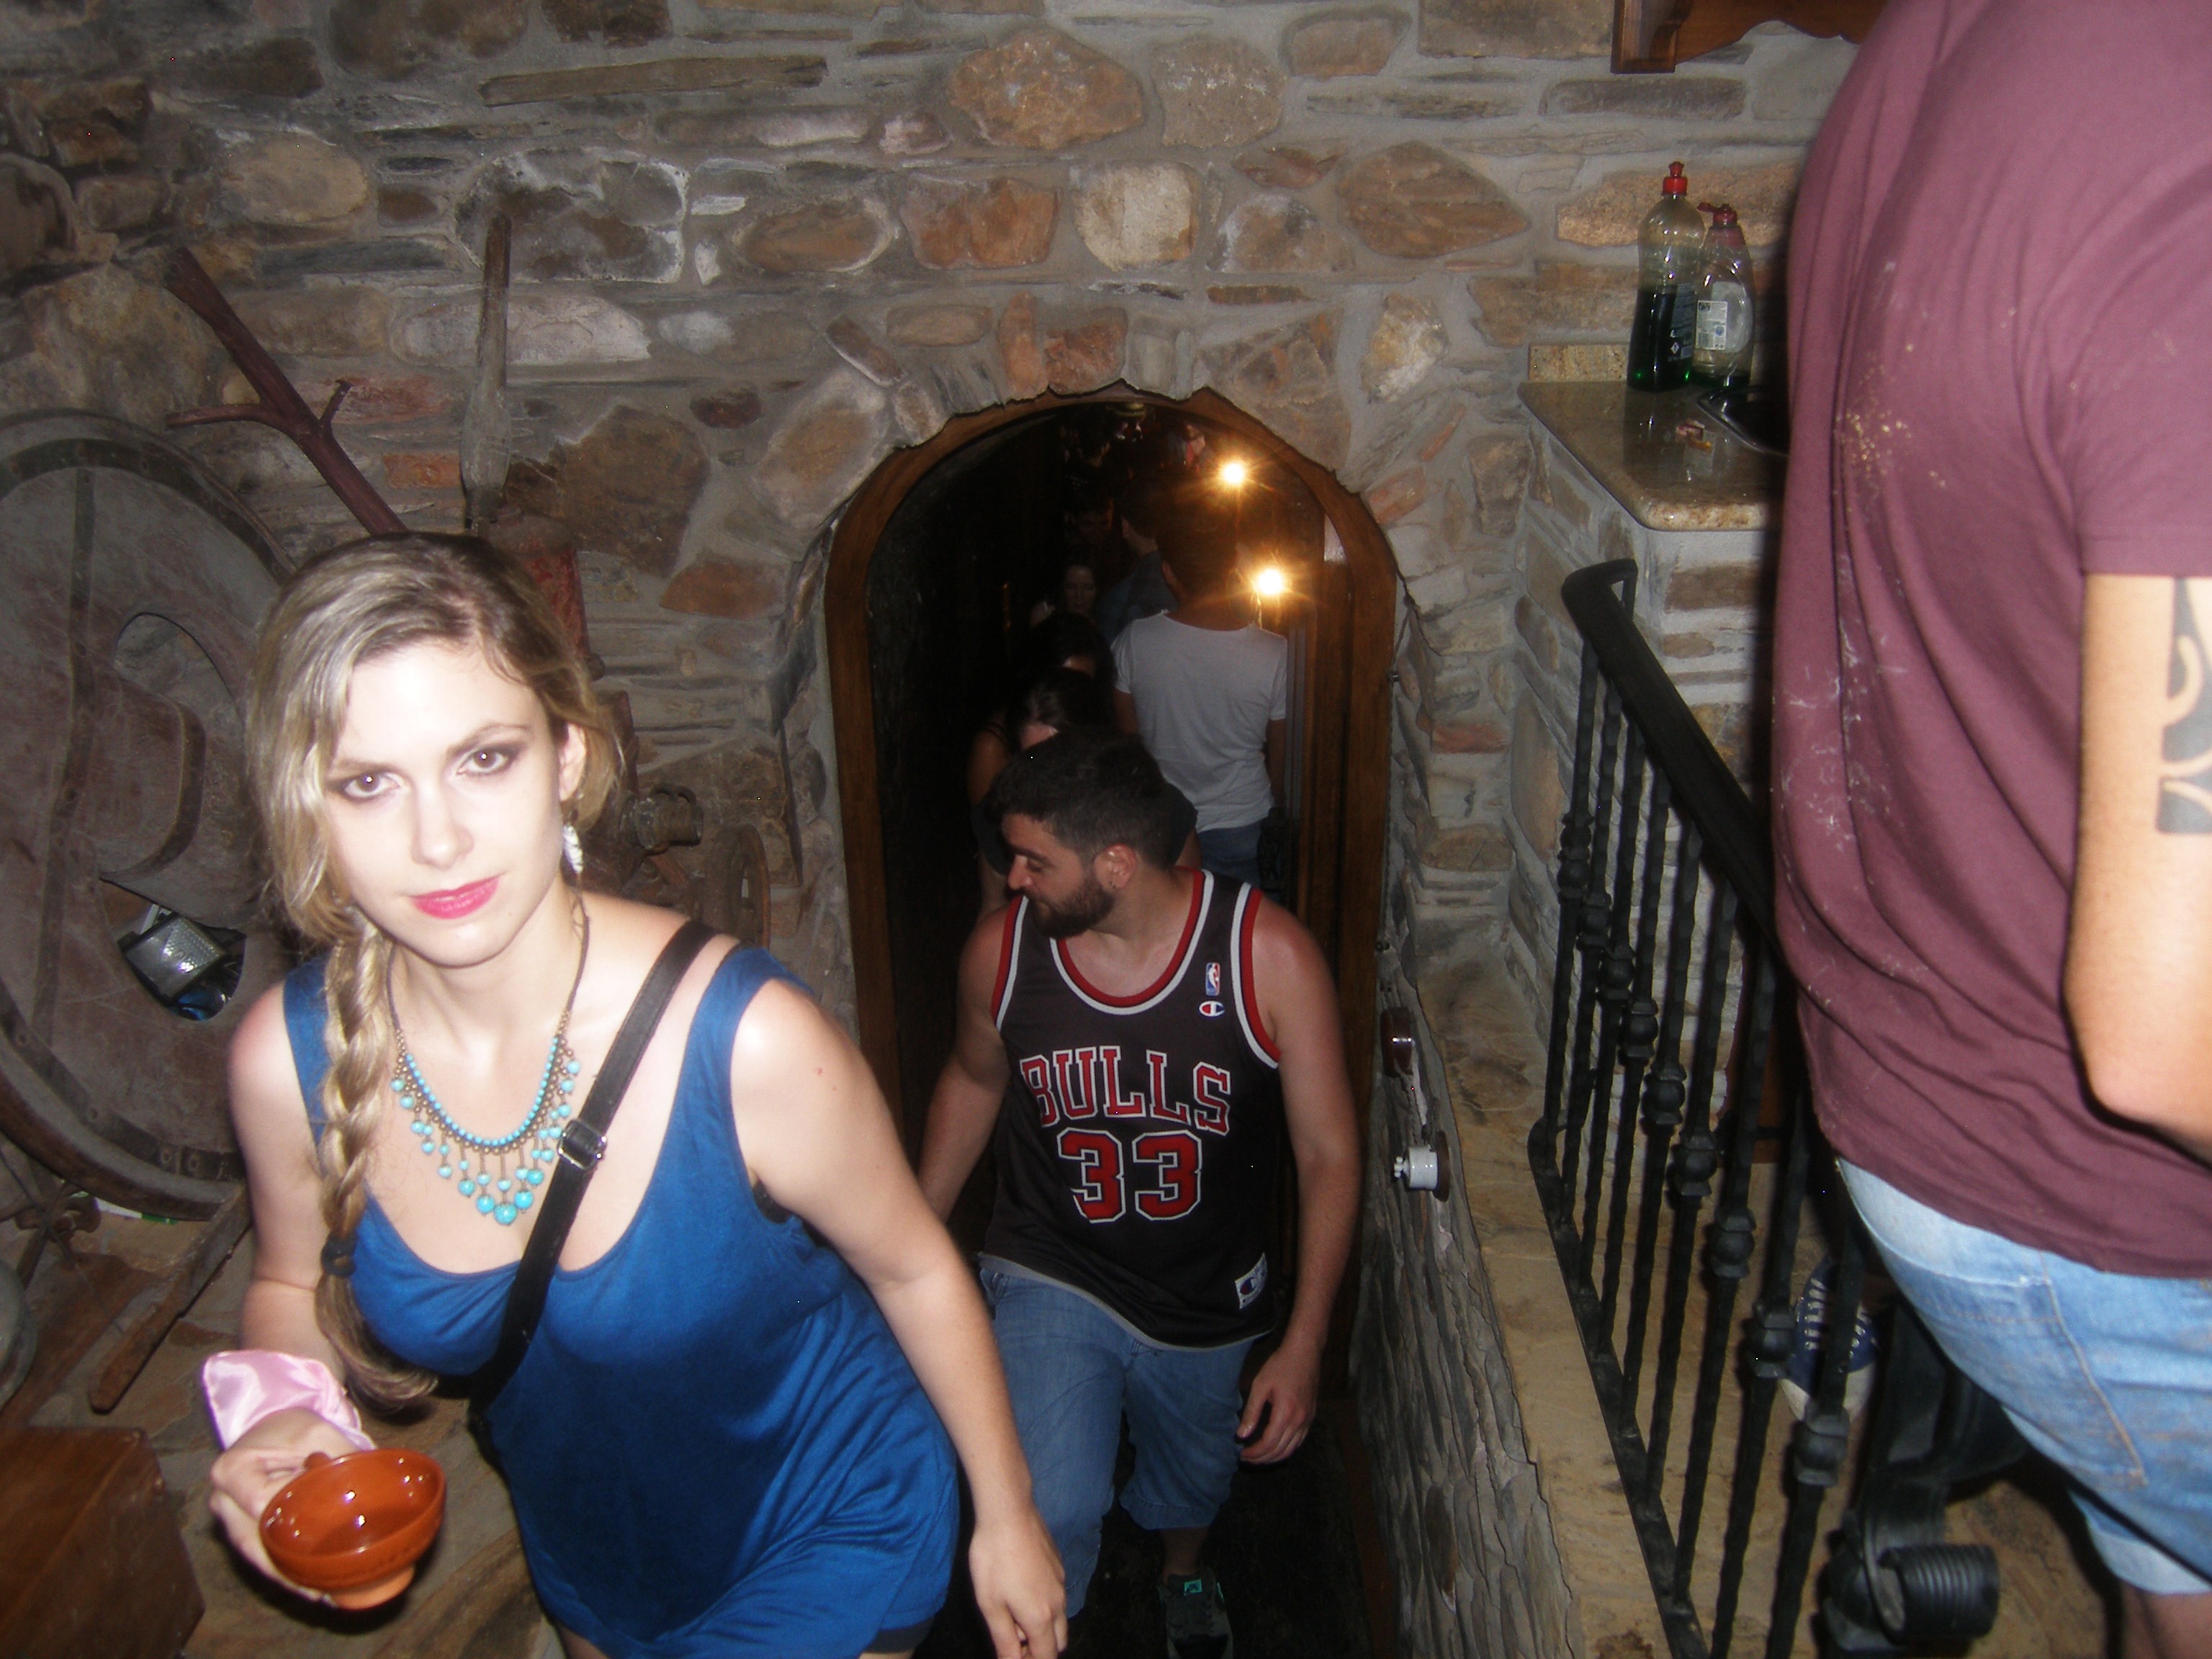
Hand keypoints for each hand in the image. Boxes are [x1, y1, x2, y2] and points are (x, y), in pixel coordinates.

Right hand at [207, 1407, 370, 1601]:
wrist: (270, 1424)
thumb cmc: (290, 1426)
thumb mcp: (316, 1430)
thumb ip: (337, 1455)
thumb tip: (373, 1485)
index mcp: (232, 1470)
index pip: (260, 1503)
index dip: (290, 1519)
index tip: (321, 1529)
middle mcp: (222, 1499)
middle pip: (252, 1541)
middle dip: (285, 1568)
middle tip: (322, 1587)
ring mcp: (229, 1517)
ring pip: (253, 1555)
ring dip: (284, 1577)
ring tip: (318, 1595)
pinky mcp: (242, 1527)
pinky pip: (259, 1553)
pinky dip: (281, 1570)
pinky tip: (307, 1586)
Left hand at [969, 1501, 1066, 1657]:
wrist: (1009, 1512)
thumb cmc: (994, 1561)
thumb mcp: (990, 1605)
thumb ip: (1004, 1640)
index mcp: (1041, 1618)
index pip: (1047, 1656)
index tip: (1011, 1652)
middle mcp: (1058, 1603)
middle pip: (1059, 1641)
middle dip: (1040, 1647)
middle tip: (1012, 1634)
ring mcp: (1061, 1581)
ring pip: (1060, 1617)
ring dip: (1042, 1625)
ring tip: (1013, 1607)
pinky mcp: (1059, 1564)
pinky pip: (1057, 1595)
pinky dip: (1044, 1603)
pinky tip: (1021, 1583)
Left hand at [1237, 1338, 1319, 1463]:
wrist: (1305, 1353)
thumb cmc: (1280, 1366)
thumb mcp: (1260, 1385)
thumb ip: (1251, 1412)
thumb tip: (1241, 1435)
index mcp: (1286, 1414)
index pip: (1269, 1444)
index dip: (1255, 1453)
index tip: (1242, 1454)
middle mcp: (1300, 1421)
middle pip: (1280, 1451)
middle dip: (1262, 1459)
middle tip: (1247, 1458)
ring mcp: (1308, 1420)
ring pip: (1291, 1449)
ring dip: (1274, 1457)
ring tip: (1259, 1457)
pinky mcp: (1311, 1417)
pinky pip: (1299, 1441)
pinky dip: (1286, 1449)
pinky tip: (1275, 1447)